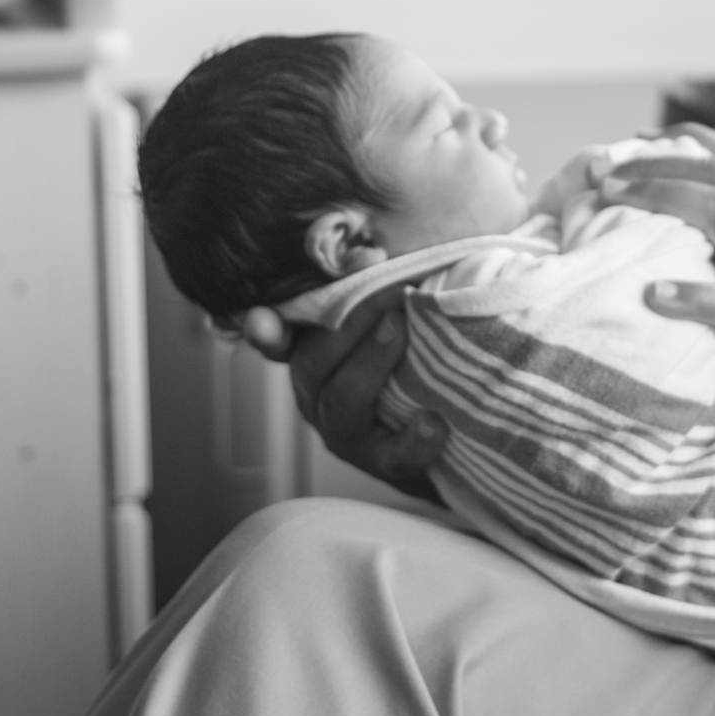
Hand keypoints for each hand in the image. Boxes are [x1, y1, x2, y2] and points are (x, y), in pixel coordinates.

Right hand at [244, 283, 445, 502]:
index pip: (280, 341)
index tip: (260, 316)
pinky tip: (434, 422)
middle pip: (313, 362)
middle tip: (393, 287)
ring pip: (342, 402)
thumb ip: (376, 293)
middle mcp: (317, 397)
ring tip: (402, 328)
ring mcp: (347, 435)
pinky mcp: (383, 465)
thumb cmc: (414, 365)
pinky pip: (392, 455)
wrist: (453, 438)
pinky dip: (413, 439)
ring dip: (372, 361)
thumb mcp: (393, 323)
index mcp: (313, 359)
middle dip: (351, 320)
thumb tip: (370, 250)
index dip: (266, 330)